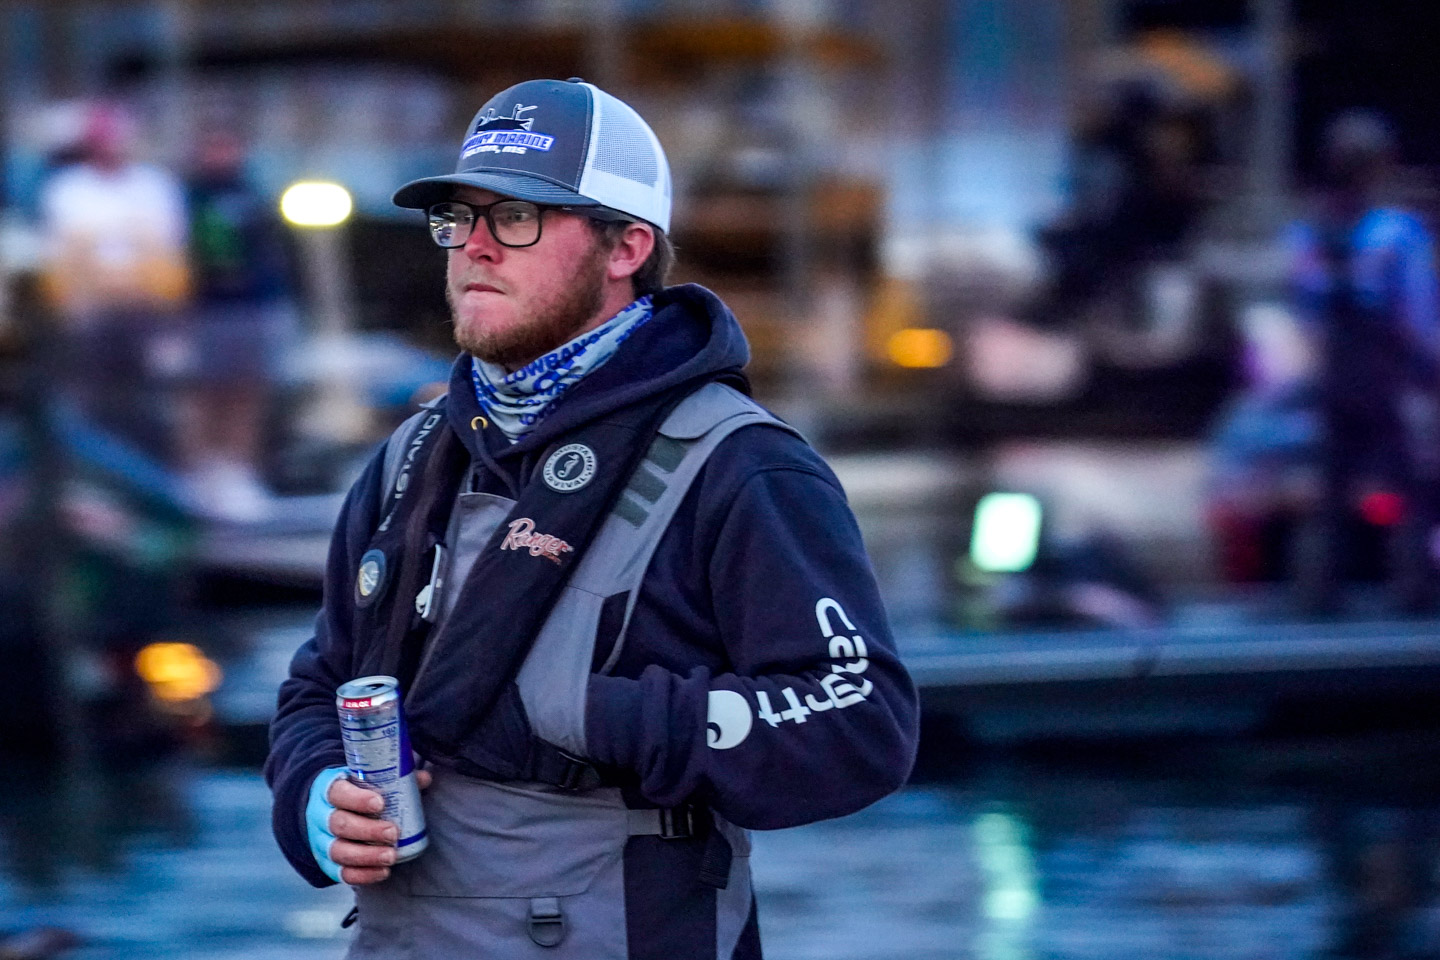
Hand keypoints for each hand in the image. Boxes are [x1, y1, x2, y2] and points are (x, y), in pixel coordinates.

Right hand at [326, 769, 432, 884]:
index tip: (379, 804)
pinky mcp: (328, 864)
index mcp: (331, 789)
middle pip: (339, 824)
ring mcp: (322, 842)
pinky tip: (382, 872)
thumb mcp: (369, 780)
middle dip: (367, 830)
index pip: (338, 793)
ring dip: (366, 856)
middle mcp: (321, 816)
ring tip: (390, 856)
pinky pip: (341, 873)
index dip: (357, 799)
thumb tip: (424, 778)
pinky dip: (362, 875)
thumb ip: (395, 778)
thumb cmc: (355, 792)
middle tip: (393, 832)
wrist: (329, 810)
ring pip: (338, 851)